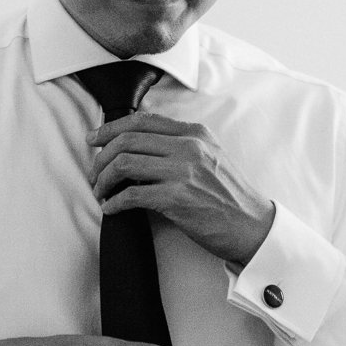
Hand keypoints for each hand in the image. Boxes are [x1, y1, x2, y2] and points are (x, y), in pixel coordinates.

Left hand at [89, 111, 275, 265]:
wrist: (253, 225)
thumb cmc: (230, 196)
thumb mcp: (211, 156)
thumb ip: (181, 144)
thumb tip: (140, 144)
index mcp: (196, 133)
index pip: (142, 120)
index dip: (111, 128)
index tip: (93, 139)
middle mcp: (189, 146)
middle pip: (127, 140)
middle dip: (101, 157)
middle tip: (94, 174)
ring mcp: (183, 172)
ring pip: (124, 164)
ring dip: (103, 180)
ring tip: (101, 192)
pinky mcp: (178, 199)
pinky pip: (131, 195)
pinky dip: (114, 202)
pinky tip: (112, 209)